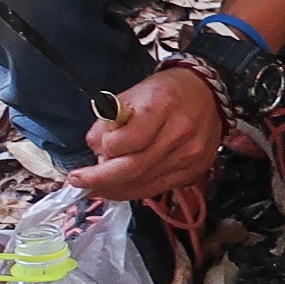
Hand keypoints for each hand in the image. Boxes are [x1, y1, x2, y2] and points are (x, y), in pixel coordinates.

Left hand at [68, 64, 223, 201]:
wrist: (206, 95)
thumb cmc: (164, 92)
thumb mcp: (130, 95)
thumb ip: (108, 123)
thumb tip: (97, 153)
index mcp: (162, 107)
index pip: (127, 141)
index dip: (106, 148)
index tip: (95, 148)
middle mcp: (180, 135)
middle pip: (134, 168)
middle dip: (101, 179)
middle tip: (78, 182)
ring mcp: (190, 157)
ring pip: (144, 184)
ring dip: (114, 189)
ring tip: (95, 188)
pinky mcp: (194, 171)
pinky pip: (157, 189)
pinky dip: (134, 191)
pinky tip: (119, 188)